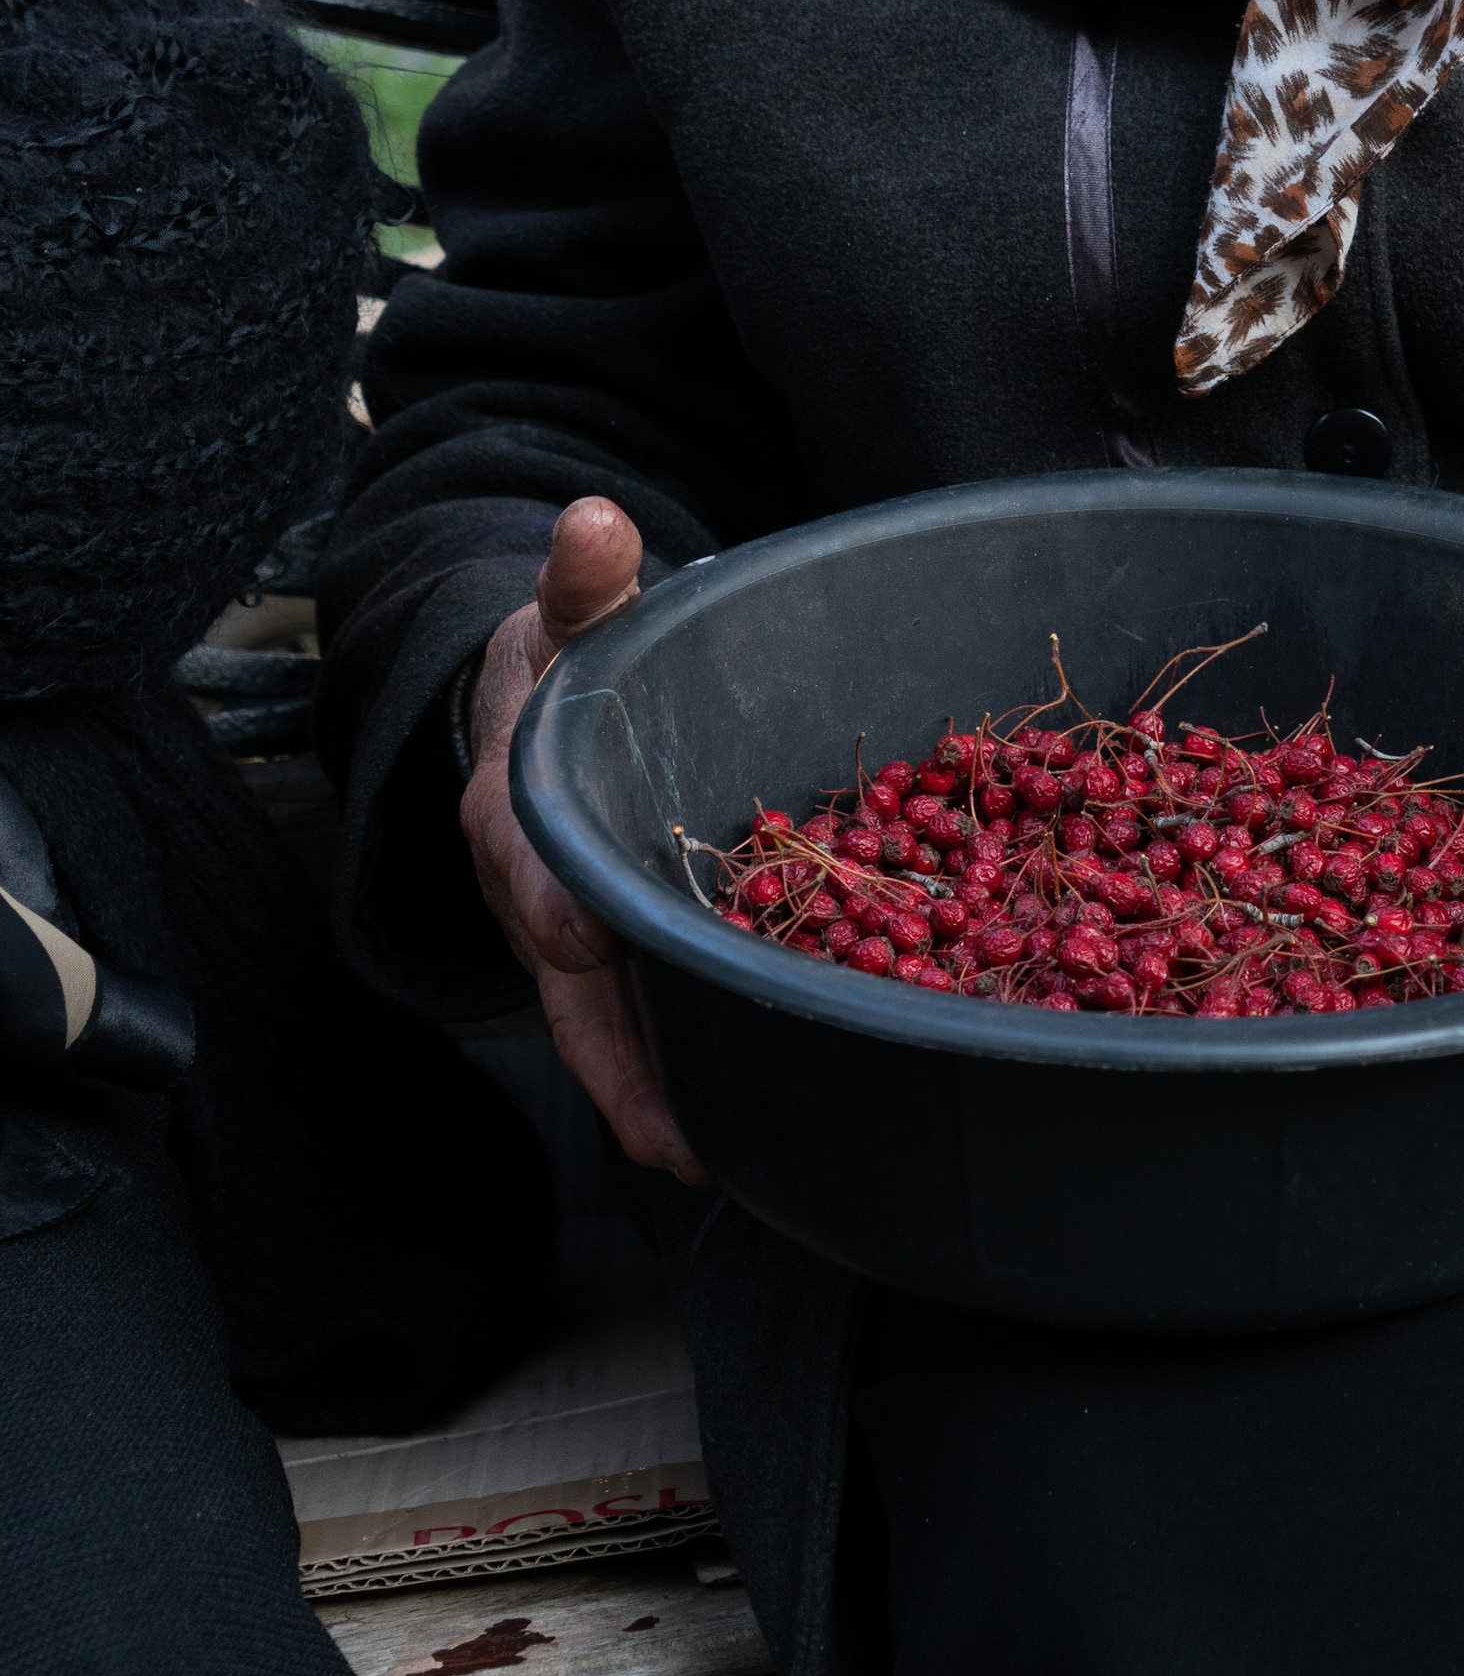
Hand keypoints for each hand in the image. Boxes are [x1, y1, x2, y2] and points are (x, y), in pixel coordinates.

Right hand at [464, 496, 706, 1184]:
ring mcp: (572, 932)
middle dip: (620, 1063)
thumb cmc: (559, 656)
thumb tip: (595, 518)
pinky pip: (643, 1018)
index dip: (561, 909)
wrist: (527, 698)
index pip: (534, 869)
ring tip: (719, 1157)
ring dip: (655, 1091)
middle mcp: (535, 888)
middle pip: (574, 987)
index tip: (592, 943)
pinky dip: (677, 1068)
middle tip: (682, 1134)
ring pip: (609, 1025)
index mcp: (515, 809)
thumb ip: (585, 576)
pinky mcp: (615, 949)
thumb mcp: (568, 611)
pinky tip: (736, 1118)